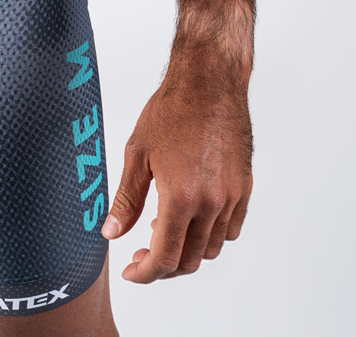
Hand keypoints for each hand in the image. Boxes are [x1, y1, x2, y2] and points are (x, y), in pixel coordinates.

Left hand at [101, 67, 252, 281]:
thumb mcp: (137, 153)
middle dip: (162, 266)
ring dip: (186, 251)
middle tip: (141, 254)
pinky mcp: (244, 187)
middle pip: (188, 260)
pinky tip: (192, 219)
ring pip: (211, 248)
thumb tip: (111, 232)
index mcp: (180, 197)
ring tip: (162, 229)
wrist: (209, 82)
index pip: (164, 258)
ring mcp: (232, 197)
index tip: (132, 272)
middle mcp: (211, 203)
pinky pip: (231, 229)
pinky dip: (211, 235)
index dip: (145, 274)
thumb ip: (125, 199)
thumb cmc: (171, 109)